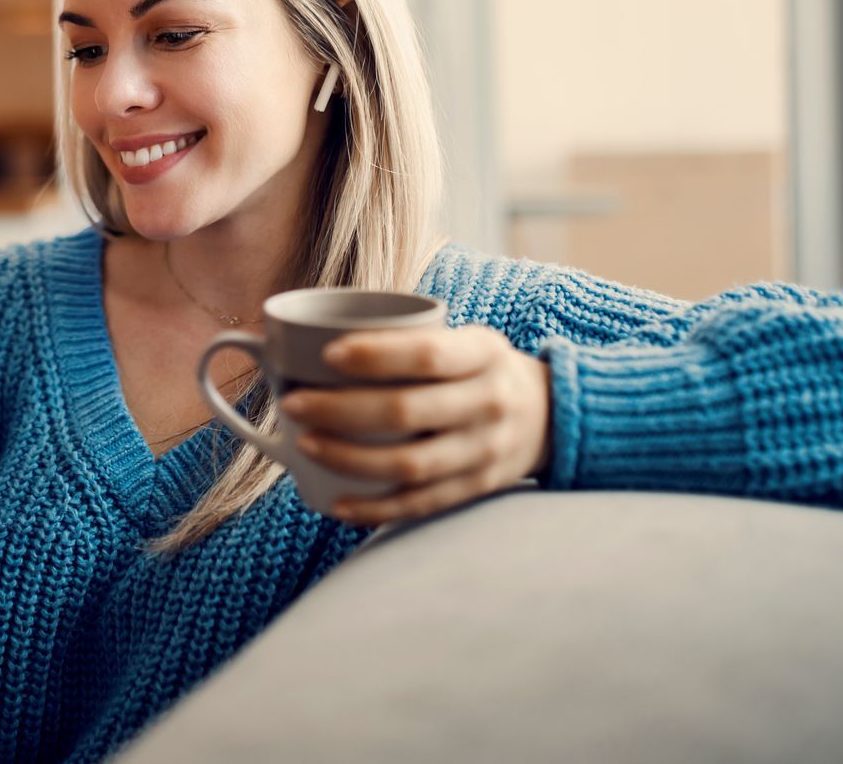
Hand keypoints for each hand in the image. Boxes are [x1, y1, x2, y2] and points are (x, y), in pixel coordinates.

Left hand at [277, 323, 551, 526]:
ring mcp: (485, 451)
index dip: (375, 355)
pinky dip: (375, 508)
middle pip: (406, 411)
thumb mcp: (462, 338)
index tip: (326, 354)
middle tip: (292, 402)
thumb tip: (305, 334)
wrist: (550, 414)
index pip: (426, 354)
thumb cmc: (477, 368)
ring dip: (348, 458)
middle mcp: (489, 402)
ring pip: (409, 464)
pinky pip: (421, 504)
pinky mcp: (477, 488)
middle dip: (339, 409)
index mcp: (483, 353)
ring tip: (304, 444)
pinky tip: (336, 504)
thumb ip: (404, 337)